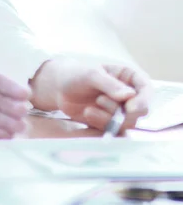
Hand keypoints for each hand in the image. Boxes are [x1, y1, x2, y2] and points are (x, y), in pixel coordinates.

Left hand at [31, 57, 151, 132]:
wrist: (58, 88)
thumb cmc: (76, 74)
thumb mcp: (91, 74)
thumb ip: (109, 84)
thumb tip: (130, 95)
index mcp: (128, 77)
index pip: (146, 90)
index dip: (143, 101)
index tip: (130, 107)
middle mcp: (129, 95)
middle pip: (139, 111)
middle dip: (120, 110)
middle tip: (99, 100)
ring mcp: (120, 109)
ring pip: (127, 123)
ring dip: (108, 118)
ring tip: (89, 108)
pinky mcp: (111, 122)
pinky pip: (114, 130)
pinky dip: (101, 124)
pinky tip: (87, 114)